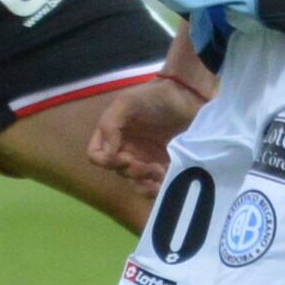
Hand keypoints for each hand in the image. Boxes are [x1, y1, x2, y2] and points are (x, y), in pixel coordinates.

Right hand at [86, 77, 202, 185]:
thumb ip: (110, 125)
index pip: (96, 156)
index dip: (107, 162)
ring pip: (136, 183)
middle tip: (151, 166)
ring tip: (160, 173)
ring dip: (145, 184)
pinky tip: (166, 182)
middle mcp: (126, 149)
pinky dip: (158, 188)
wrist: (188, 96)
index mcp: (113, 135)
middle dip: (134, 172)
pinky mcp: (163, 165)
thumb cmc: (154, 97)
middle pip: (119, 172)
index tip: (126, 158)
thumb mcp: (127, 102)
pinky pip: (155, 184)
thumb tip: (107, 155)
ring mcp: (145, 158)